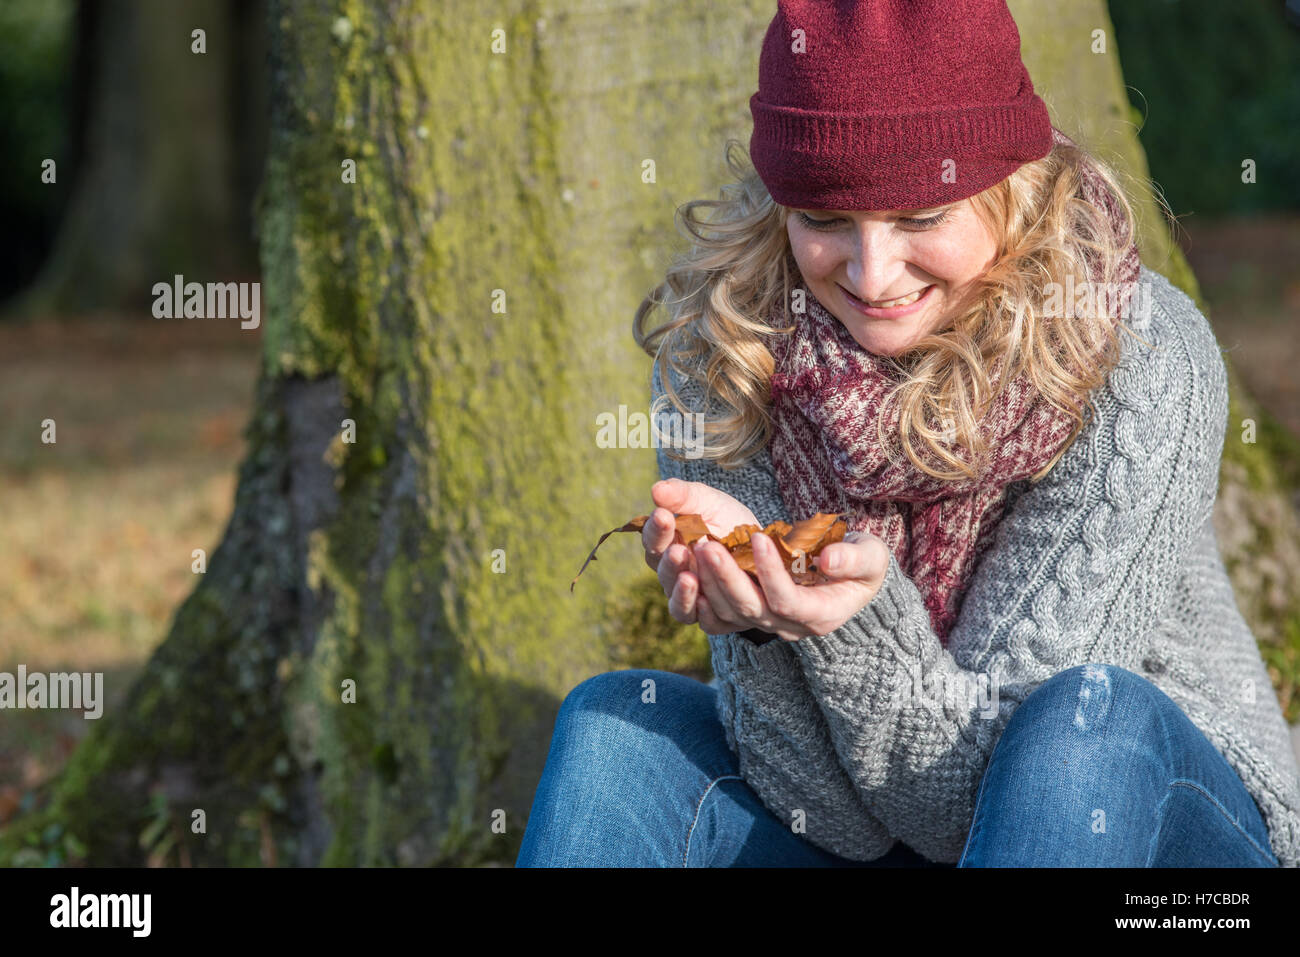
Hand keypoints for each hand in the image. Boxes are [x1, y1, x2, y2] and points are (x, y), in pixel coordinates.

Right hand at [641, 478, 759, 626]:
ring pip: (681, 607)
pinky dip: (705, 614)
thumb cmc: (733, 525)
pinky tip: (707, 601)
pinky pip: (708, 624)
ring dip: (686, 590)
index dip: (656, 532)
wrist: (774, 550)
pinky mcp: (722, 620)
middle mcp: (678, 580)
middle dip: (670, 564)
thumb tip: (657, 489)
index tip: (663, 515)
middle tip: (679, 550)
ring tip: (692, 575)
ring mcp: (698, 603)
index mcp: (669, 549)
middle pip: (665, 577)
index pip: (653, 544)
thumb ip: (684, 496)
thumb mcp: (711, 503)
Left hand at [692, 528, 889, 641]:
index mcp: (821, 614)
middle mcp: (790, 626)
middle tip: (707, 544)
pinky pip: (719, 616)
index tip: (757, 537)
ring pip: (729, 612)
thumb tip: (830, 558)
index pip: (788, 601)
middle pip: (751, 609)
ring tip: (695, 546)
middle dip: (728, 577)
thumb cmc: (863, 564)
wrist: (850, 579)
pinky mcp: (750, 615)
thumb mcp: (871, 557)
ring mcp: (768, 623)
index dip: (771, 573)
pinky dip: (700, 597)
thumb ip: (855, 559)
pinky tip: (687, 570)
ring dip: (709, 581)